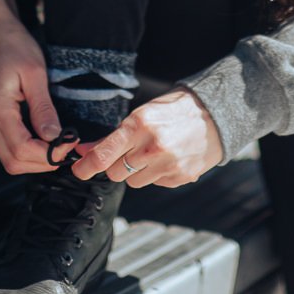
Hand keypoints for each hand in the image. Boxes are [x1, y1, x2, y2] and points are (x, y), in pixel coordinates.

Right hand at [0, 0, 73, 174]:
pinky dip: (27, 150)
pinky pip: (7, 145)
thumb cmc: (14, 45)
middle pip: (12, 161)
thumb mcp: (35, 72)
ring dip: (34, 159)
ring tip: (59, 146)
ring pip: (8, 157)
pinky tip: (45, 140)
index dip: (47, 154)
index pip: (21, 149)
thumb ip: (43, 108)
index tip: (69, 144)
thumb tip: (54, 137)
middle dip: (42, 162)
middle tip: (67, 149)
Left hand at [72, 88, 223, 187]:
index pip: (103, 155)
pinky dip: (156, 174)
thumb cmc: (175, 110)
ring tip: (153, 151)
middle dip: (116, 165)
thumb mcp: (142, 115)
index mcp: (139, 125)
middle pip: (115, 173)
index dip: (86, 166)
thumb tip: (86, 150)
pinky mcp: (179, 177)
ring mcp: (167, 164)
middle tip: (129, 151)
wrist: (214, 115)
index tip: (78, 170)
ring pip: (134, 181)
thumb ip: (113, 136)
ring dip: (137, 171)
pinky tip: (168, 157)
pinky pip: (154, 183)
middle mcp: (152, 147)